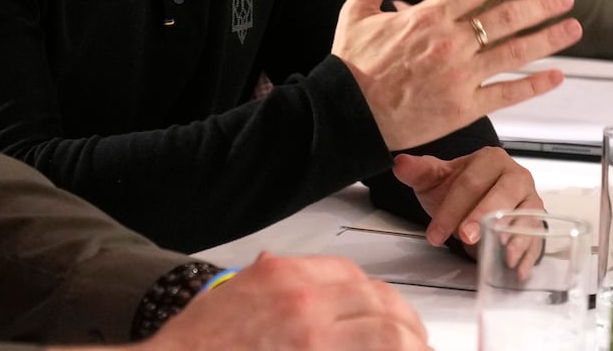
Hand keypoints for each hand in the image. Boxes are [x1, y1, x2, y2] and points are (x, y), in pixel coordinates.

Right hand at [140, 252, 430, 350]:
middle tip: (416, 340)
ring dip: (409, 344)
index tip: (387, 313)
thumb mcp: (230, 294)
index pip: (350, 275)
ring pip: (387, 333)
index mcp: (283, 278)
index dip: (376, 296)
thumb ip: (264, 281)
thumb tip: (279, 269)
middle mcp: (304, 301)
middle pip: (378, 302)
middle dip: (404, 323)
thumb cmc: (196, 343)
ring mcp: (314, 338)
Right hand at [331, 0, 582, 151]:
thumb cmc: (352, 65)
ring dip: (548, 39)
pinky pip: (507, 94)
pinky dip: (534, 86)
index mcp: (428, 17)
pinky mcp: (463, 108)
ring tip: (572, 28)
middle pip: (506, 18)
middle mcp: (450, 44)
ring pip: (514, 54)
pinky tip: (555, 76)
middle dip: (541, 5)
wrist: (348, 114)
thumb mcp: (357, 11)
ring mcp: (459, 77)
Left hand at [391, 147, 543, 251]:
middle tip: (466, 237)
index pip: (470, 183)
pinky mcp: (538, 223)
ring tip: (504, 254)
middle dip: (482, 217)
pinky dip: (528, 254)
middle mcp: (516, 176)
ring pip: (526, 216)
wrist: (481, 200)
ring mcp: (530, 200)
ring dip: (515, 237)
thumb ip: (418, 171)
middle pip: (502, 195)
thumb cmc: (460, 189)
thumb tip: (400, 163)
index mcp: (491, 160)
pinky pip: (537, 238)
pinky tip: (518, 269)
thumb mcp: (436, 179)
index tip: (435, 233)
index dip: (451, 208)